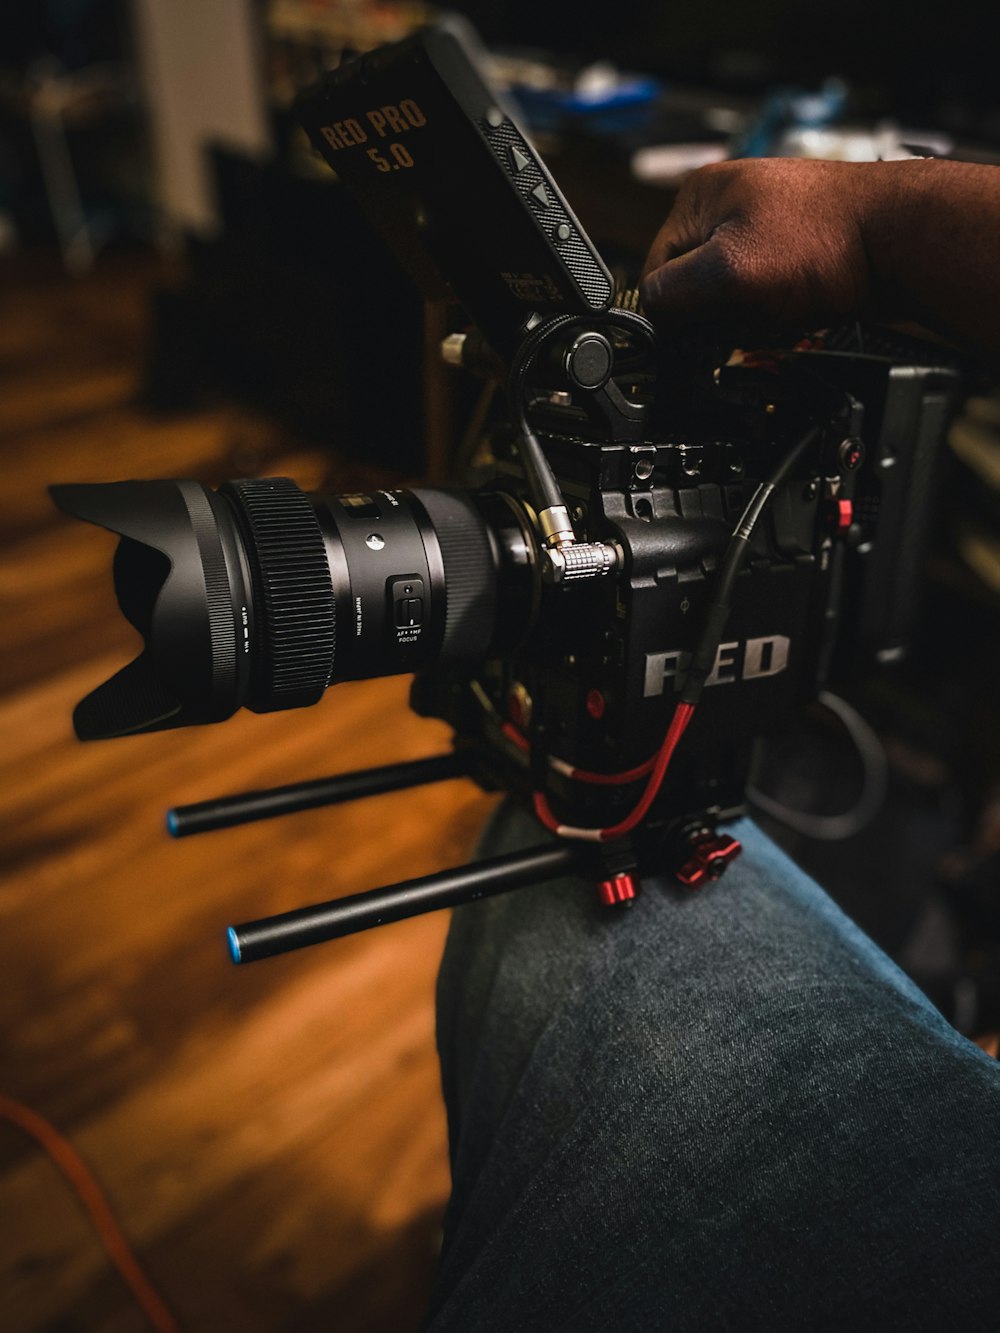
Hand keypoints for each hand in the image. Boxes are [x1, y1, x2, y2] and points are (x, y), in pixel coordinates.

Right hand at [639, 159, 876, 336]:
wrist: (901, 241)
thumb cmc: (824, 244)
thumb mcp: (726, 274)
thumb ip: (673, 295)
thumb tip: (650, 313)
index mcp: (697, 196)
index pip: (654, 273)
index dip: (676, 313)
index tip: (702, 332)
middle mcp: (726, 203)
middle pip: (693, 287)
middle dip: (719, 314)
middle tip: (754, 314)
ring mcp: (762, 223)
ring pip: (729, 296)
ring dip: (750, 316)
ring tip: (784, 307)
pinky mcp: (792, 246)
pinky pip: (763, 294)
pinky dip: (774, 311)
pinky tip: (798, 307)